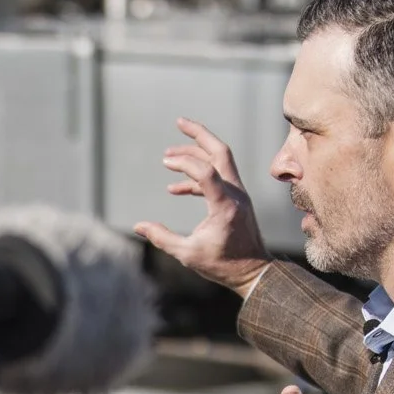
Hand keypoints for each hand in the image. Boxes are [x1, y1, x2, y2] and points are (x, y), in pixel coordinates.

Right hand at [133, 117, 272, 296]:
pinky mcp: (236, 200)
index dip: (184, 162)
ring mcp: (239, 195)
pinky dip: (197, 176)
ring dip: (196, 153)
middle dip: (199, 134)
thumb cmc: (223, 265)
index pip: (205, 171)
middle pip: (220, 152)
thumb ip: (162, 238)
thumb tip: (138, 225)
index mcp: (225, 206)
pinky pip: (217, 177)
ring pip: (220, 161)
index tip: (165, 162)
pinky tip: (175, 188)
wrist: (255, 272)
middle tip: (179, 121)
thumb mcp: (188, 254)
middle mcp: (236, 194)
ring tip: (169, 156)